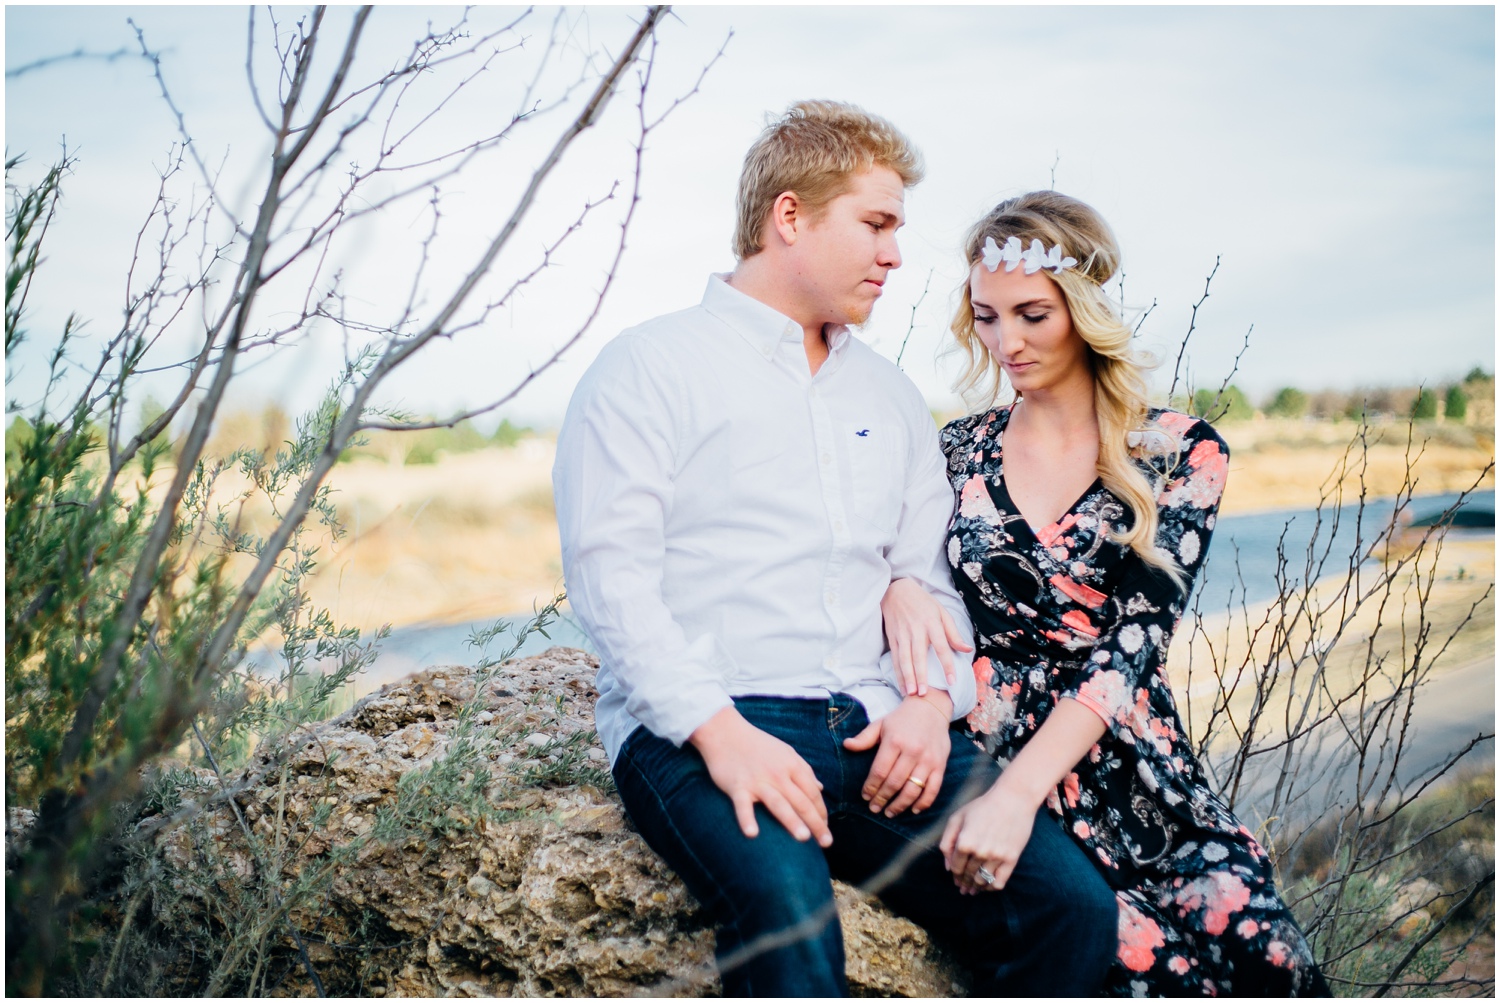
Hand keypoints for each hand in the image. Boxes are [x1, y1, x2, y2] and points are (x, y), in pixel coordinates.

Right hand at [690, 707, 831, 846]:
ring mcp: (757, 781)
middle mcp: (778, 774)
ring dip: (792, 821)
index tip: (826, 829)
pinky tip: (752, 834)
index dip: (821, 812)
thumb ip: (804, 770)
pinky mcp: (737, 786)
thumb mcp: (785, 752)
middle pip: (801, 802)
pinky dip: (747, 819)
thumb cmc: (757, 744)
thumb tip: (821, 788)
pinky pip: (743, 805)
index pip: (812, 793)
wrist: (725, 732)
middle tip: (827, 843)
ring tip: (804, 839)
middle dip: (816, 823)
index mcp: (792, 765)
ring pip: (778, 804)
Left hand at [843, 690, 951, 817]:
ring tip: (889, 812)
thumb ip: (864, 738)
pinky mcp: (940, 765)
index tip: (865, 796)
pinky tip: (913, 810)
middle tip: (874, 808)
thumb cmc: (902, 718)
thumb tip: (846, 745)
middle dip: (882, 799)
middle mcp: (912, 751)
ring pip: (912, 790)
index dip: (871, 787)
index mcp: (895, 741)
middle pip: (894, 783)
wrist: (931, 708)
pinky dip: (924, 803)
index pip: (880, 771)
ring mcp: (928, 760)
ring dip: (900, 805)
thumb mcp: (881, 724)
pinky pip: (933, 790)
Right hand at [882, 578, 972, 695]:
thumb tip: (967, 650)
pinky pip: (895, 658)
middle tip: (924, 693)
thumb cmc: (923, 603)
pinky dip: (898, 673)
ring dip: (907, 677)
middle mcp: (916, 629)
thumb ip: (953, 633)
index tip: (952, 680)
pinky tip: (902, 685)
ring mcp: (902, 634)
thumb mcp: (942, 612)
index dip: (947, 664)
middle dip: (921, 675)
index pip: (941, 646)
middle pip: (919, 655)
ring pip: (904, 659)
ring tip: (911, 693)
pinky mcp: (892, 637)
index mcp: (932, 623)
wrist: (896, 591)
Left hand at [939, 778, 1036, 893]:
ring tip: (974, 890)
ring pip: (982, 881)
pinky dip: (992, 888)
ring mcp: (996, 857)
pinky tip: (988, 886)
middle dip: (964, 884)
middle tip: (964, 889)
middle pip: (968, 876)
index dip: (954, 876)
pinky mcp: (1011, 859)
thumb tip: (947, 866)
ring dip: (976, 888)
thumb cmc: (982, 806)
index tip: (955, 879)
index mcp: (964, 842)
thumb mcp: (958, 817)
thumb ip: (947, 841)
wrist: (1013, 799)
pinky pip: (999, 882)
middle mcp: (979, 852)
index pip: (955, 868)